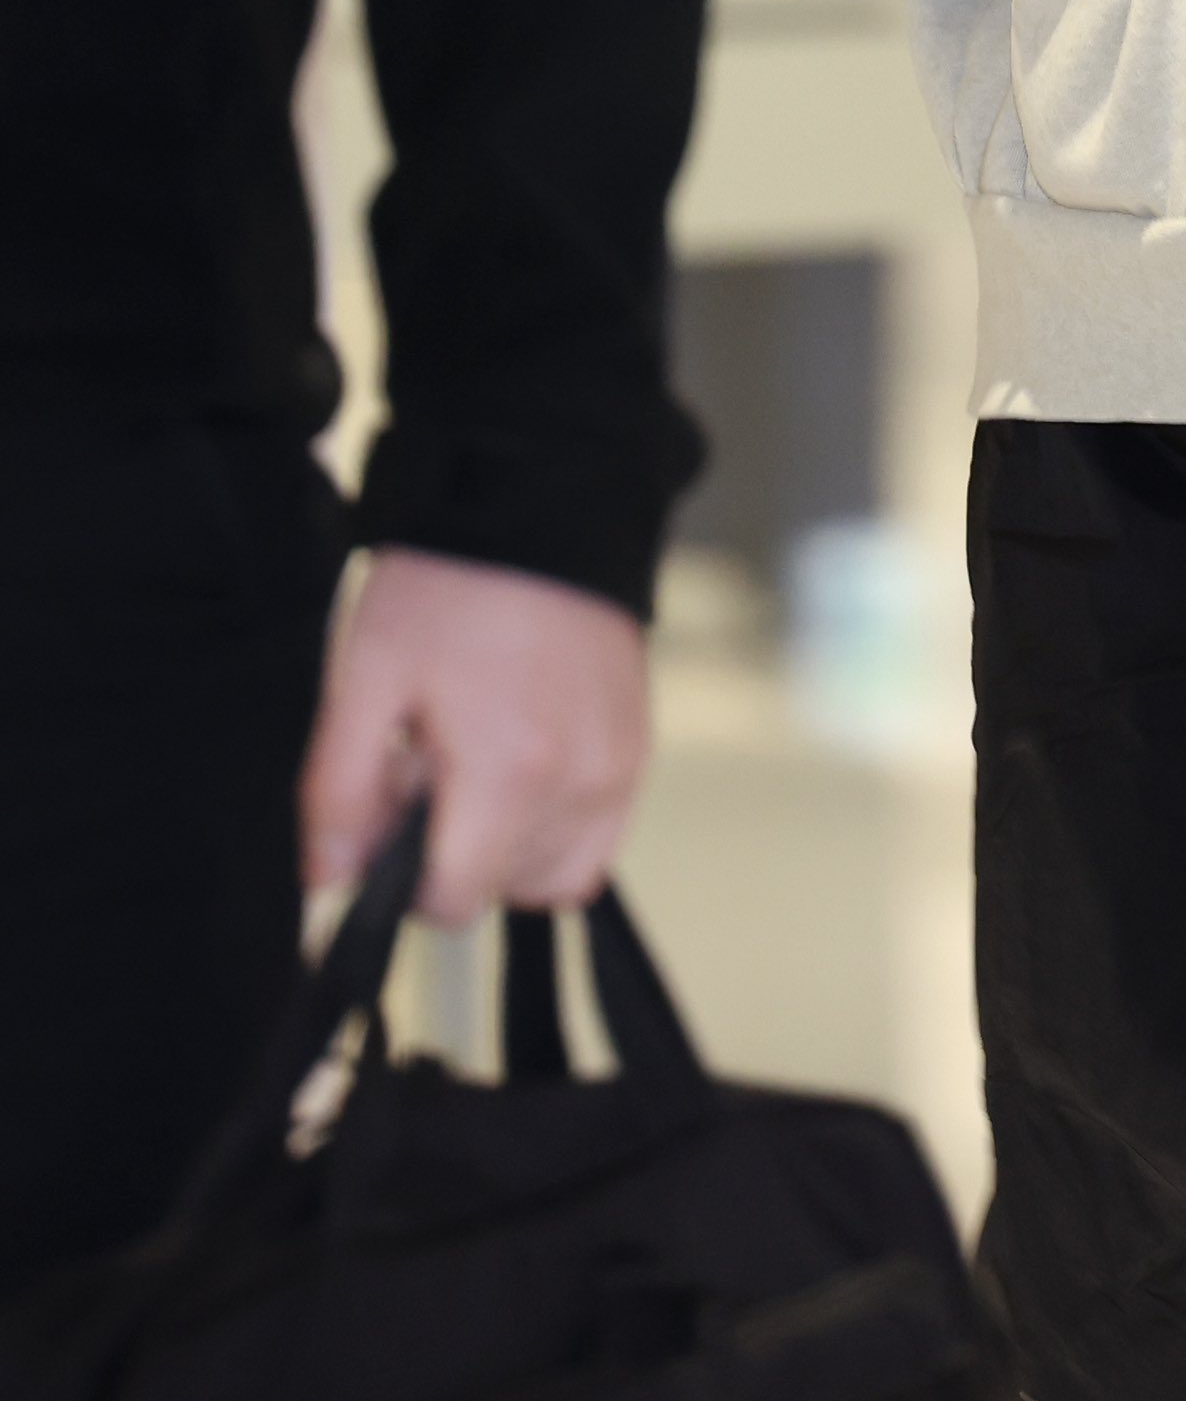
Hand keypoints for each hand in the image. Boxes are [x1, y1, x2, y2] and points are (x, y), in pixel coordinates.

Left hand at [300, 547, 650, 924]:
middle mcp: (580, 782)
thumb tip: (331, 878)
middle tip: (433, 760)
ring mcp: (620, 766)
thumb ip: (338, 792)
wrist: (541, 499)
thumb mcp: (366, 675)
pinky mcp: (639, 746)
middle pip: (499, 889)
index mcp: (511, 772)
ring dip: (507, 844)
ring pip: (552, 873)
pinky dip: (557, 826)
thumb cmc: (451, 582)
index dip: (402, 871)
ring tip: (481, 758)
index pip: (451, 901)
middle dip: (455, 848)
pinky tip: (523, 763)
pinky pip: (599, 836)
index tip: (394, 801)